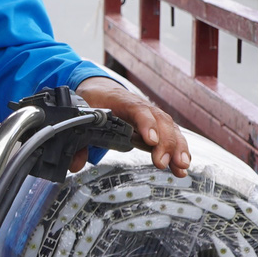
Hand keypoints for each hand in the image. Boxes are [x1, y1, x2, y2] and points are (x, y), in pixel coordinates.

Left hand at [74, 76, 190, 175]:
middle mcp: (142, 107)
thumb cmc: (94, 101)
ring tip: (181, 167)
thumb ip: (78, 140)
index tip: (150, 140)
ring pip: (170, 129)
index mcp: (122, 101)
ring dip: (177, 148)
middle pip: (160, 121)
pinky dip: (178, 150)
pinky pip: (171, 136)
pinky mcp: (156, 126)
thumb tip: (75, 164)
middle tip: (163, 163)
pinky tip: (182, 166)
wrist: (100, 89)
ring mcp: (152, 116)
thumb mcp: (82, 115)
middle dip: (165, 143)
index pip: (138, 110)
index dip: (146, 124)